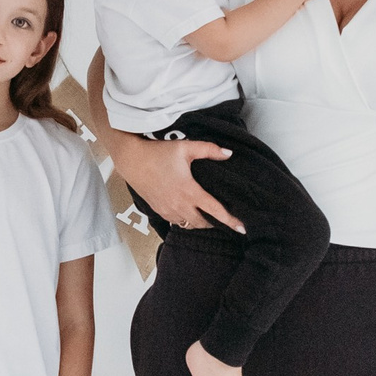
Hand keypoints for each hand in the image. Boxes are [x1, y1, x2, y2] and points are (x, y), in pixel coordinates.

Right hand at [112, 134, 242, 231]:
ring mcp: (168, 210)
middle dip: (215, 224)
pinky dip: (186, 221)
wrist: (132, 160)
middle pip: (203, 223)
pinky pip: (177, 222)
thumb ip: (209, 150)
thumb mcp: (186, 147)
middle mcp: (180, 204)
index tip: (242, 228)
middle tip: (225, 220)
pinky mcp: (160, 211)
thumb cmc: (159, 153)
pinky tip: (189, 213)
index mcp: (189, 190)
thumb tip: (229, 154)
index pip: (215, 210)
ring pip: (189, 225)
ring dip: (200, 223)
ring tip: (208, 217)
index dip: (230, 220)